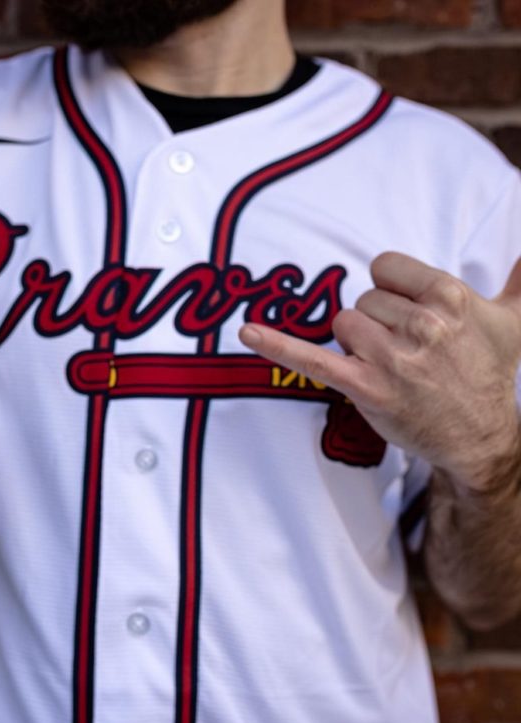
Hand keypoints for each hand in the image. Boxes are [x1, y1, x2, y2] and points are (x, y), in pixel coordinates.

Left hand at [239, 252, 520, 490]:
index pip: (383, 268)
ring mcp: (390, 358)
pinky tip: (246, 332)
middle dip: (376, 324)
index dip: (391, 291)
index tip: (408, 314)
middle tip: (408, 354)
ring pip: (342, 326)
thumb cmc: (489, 375)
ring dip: (357, 346)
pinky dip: (276, 345)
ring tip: (391, 369)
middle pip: (361, 301)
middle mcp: (421, 324)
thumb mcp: (516, 322)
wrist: (479, 437)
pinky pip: (311, 359)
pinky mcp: (364, 387)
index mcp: (449, 297)